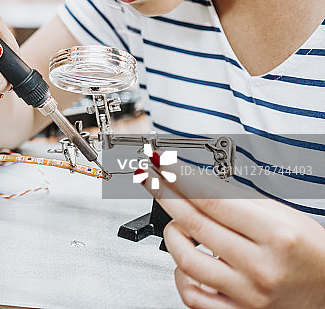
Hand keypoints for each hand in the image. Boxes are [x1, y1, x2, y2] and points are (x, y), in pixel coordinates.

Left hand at [141, 162, 324, 307]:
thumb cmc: (310, 251)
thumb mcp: (283, 215)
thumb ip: (240, 201)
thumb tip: (195, 182)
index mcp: (275, 235)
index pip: (212, 199)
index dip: (180, 178)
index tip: (162, 165)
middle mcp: (260, 266)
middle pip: (195, 224)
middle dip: (165, 195)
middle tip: (152, 179)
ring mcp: (247, 294)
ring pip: (186, 260)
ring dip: (172, 234)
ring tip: (177, 222)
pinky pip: (192, 295)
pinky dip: (180, 273)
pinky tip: (185, 259)